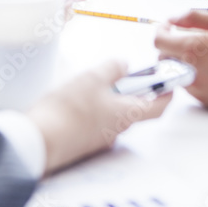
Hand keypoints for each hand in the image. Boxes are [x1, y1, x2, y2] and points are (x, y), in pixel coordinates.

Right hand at [26, 60, 170, 174]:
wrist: (39, 142)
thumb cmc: (68, 109)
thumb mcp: (92, 78)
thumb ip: (113, 68)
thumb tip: (125, 64)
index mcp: (127, 115)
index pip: (160, 107)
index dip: (167, 92)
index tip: (169, 80)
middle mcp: (118, 130)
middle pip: (135, 109)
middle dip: (132, 90)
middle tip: (124, 73)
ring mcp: (100, 139)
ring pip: (114, 114)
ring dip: (111, 98)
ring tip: (93, 81)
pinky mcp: (84, 142)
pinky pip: (97, 122)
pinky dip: (94, 108)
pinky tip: (76, 98)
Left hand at [154, 11, 207, 113]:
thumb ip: (193, 17)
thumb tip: (174, 18)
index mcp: (194, 49)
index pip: (159, 42)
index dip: (160, 31)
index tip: (167, 28)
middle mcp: (192, 72)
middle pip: (164, 58)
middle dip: (170, 46)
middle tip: (187, 38)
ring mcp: (198, 89)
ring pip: (176, 72)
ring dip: (183, 61)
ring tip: (207, 54)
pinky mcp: (206, 100)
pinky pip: (190, 85)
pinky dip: (195, 75)